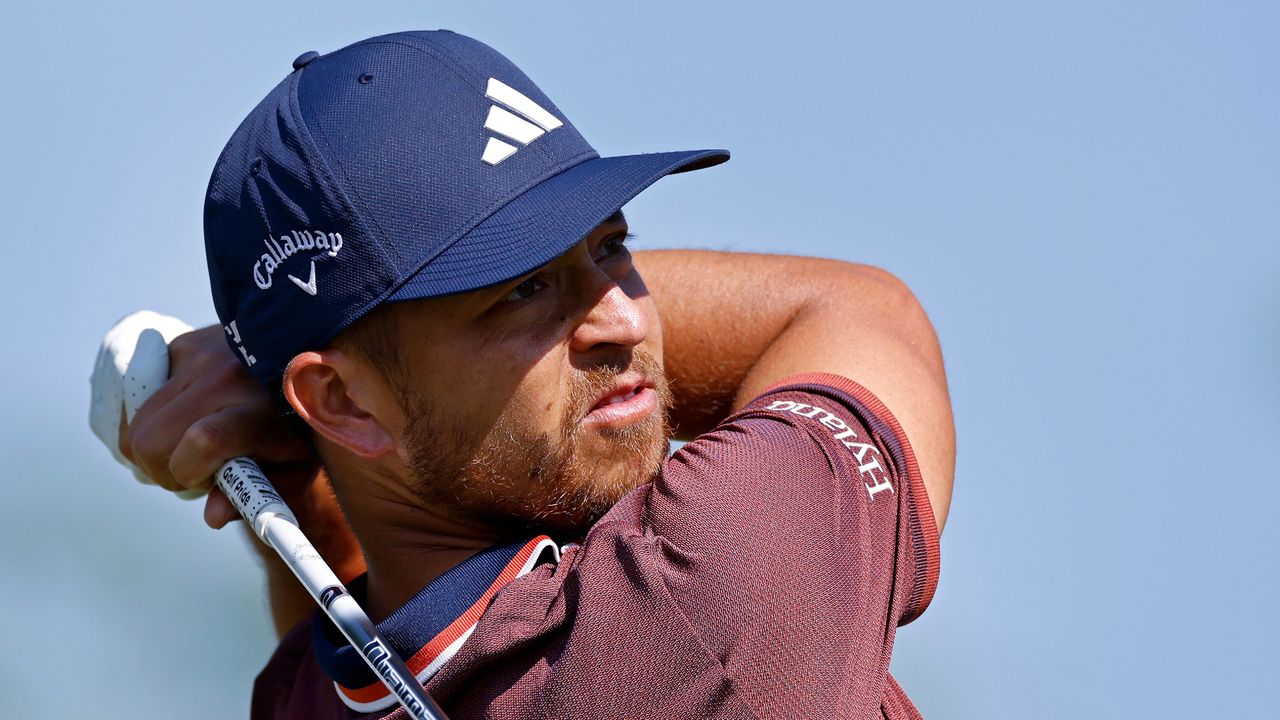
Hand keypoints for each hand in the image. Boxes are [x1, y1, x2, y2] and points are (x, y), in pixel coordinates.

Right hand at [117, 324, 319, 527]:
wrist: (310, 360)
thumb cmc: (303, 427)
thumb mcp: (297, 468)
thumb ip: (261, 495)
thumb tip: (213, 515)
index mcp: (263, 408)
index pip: (206, 439)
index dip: (190, 472)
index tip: (206, 482)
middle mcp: (226, 375)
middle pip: (151, 440)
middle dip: (166, 471)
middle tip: (199, 471)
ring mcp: (198, 355)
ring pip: (136, 425)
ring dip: (155, 449)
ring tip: (193, 447)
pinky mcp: (180, 345)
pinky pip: (138, 400)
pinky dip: (153, 423)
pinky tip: (184, 422)